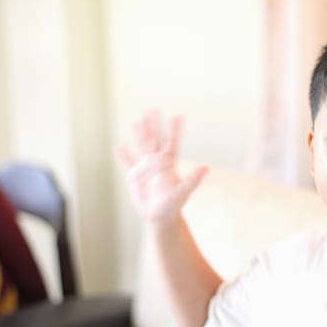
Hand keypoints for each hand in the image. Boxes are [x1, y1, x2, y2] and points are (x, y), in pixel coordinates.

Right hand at [115, 109, 207, 227]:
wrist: (159, 217)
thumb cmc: (173, 205)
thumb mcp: (184, 191)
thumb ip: (193, 179)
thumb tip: (206, 168)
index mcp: (169, 164)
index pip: (172, 142)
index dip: (175, 129)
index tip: (178, 115)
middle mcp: (156, 162)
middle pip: (154, 139)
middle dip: (153, 124)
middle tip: (152, 108)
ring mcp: (144, 168)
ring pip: (141, 146)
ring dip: (139, 133)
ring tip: (137, 120)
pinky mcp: (133, 177)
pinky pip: (127, 163)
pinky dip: (123, 155)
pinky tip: (120, 145)